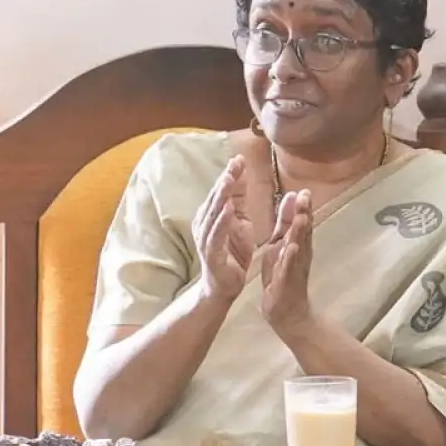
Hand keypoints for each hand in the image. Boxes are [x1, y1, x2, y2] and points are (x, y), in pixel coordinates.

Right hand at [193, 157, 258, 301]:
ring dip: (222, 196)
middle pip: (216, 198)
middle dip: (226, 180)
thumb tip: (240, 174)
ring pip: (214, 213)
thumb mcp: (239, 223)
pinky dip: (223, 221)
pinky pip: (217, 235)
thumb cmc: (231, 254)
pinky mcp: (211, 255)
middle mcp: (205, 225)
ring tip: (230, 179)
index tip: (240, 158)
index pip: (221, 191)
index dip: (230, 175)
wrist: (223, 287)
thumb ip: (239, 201)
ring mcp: (206, 240)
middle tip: (235, 162)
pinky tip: (229, 209)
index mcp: (211, 216)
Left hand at [258, 189, 315, 336]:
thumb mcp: (281, 245)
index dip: (303, 208)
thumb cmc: (282, 276)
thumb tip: (292, 197)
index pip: (301, 223)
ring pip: (298, 249)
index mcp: (297, 245)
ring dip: (300, 234)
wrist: (288, 314)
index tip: (304, 190)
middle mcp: (299, 255)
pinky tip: (291, 248)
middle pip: (303, 233)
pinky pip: (288, 269)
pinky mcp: (286, 283)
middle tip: (305, 197)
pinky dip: (290, 258)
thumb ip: (285, 222)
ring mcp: (294, 269)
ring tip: (301, 218)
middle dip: (304, 215)